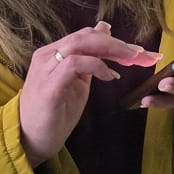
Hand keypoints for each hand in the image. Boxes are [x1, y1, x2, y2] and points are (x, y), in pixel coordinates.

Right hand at [18, 22, 155, 165]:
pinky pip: (75, 64)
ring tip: (132, 61)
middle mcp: (47, 55)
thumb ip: (91, 60)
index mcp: (54, 53)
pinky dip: (97, 66)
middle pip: (87, 36)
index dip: (116, 41)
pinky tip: (110, 77)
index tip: (141, 53)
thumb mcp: (78, 82)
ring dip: (112, 50)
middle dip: (119, 44)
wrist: (30, 139)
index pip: (87, 37)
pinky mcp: (49, 86)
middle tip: (143, 55)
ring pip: (81, 43)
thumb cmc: (55, 113)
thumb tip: (106, 33)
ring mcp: (46, 69)